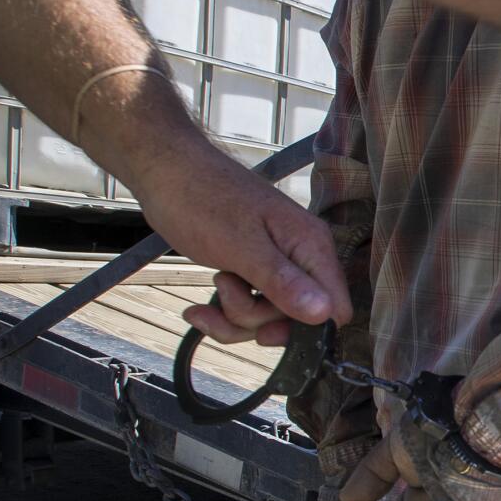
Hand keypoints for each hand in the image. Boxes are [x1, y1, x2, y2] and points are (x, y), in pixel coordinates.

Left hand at [139, 148, 352, 345]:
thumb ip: (283, 281)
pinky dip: (223, 312)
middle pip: (299, 318)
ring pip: (269, 316)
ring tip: (212, 287)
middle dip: (257, 320)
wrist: (164, 171)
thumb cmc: (201, 199)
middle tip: (227, 290)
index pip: (335, 308)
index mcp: (311, 246)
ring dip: (235, 317)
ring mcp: (278, 263)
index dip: (306, 329)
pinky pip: (249, 307)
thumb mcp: (240, 246)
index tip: (265, 329)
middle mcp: (302, 257)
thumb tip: (325, 314)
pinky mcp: (254, 269)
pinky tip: (199, 308)